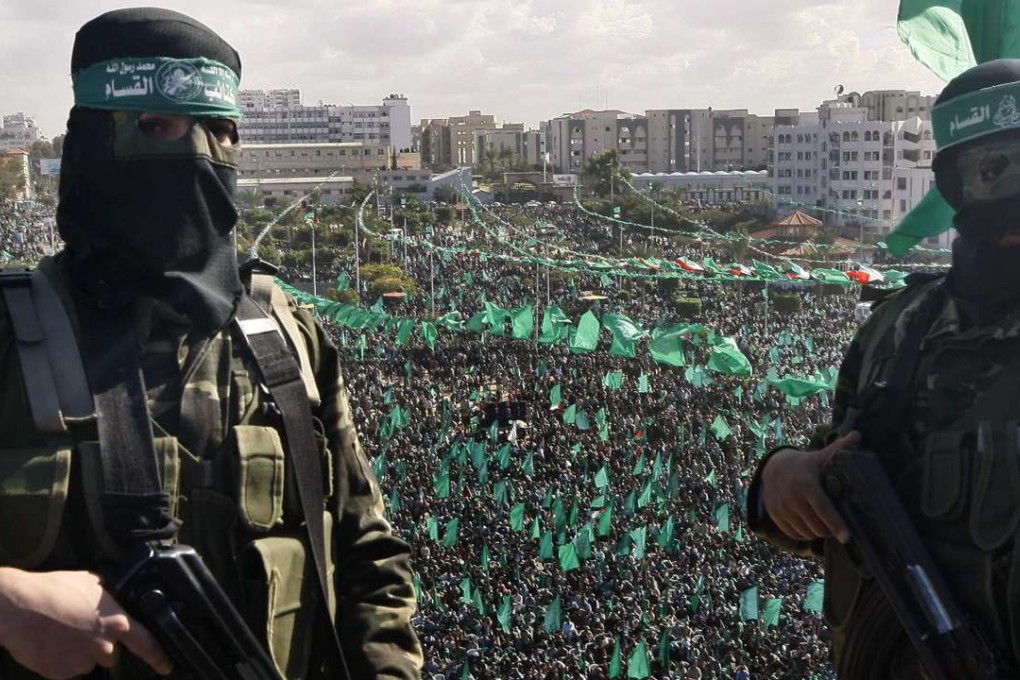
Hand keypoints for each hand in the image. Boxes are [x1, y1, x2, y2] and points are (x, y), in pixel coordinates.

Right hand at [0, 568, 172, 678]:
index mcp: (116, 623)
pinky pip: (69, 669)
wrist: (18, 607)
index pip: (147, 644)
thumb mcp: (93, 582)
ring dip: (81, 652)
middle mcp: (103, 647)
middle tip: (82, 629)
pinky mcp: (62, 674)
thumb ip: (112, 597)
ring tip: (63, 633)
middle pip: (112, 654)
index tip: (167, 666)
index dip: (159, 657)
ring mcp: (82, 663)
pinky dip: (63, 660)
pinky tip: (53, 642)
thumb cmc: (54, 590)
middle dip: (102, 645)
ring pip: (89, 662)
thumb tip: (118, 600)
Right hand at [761, 431, 859, 543]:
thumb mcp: (820, 456)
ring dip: (817, 533)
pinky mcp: (775, 515)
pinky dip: (804, 535)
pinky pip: (794, 534)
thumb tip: (858, 434)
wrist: (773, 468)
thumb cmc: (805, 465)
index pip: (824, 509)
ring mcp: (782, 508)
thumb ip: (840, 448)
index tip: (847, 537)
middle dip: (829, 531)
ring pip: (806, 533)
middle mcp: (792, 498)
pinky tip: (811, 528)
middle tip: (839, 530)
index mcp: (806, 484)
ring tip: (825, 528)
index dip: (837, 524)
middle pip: (816, 526)